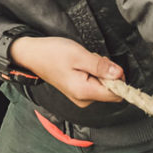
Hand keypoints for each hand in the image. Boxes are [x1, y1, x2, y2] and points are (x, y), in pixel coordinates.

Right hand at [8, 36, 122, 106]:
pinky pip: (95, 84)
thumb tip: (119, 74)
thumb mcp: (79, 55)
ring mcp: (81, 97)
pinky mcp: (78, 91)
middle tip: (91, 59)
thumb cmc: (52, 53)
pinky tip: (81, 64)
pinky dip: (93, 72)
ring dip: (99, 71)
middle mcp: (84, 99)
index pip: (116, 94)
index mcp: (84, 92)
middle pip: (111, 90)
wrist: (32, 54)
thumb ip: (100, 66)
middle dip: (107, 73)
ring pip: (103, 86)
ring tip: (83, 60)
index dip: (119, 79)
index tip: (110, 65)